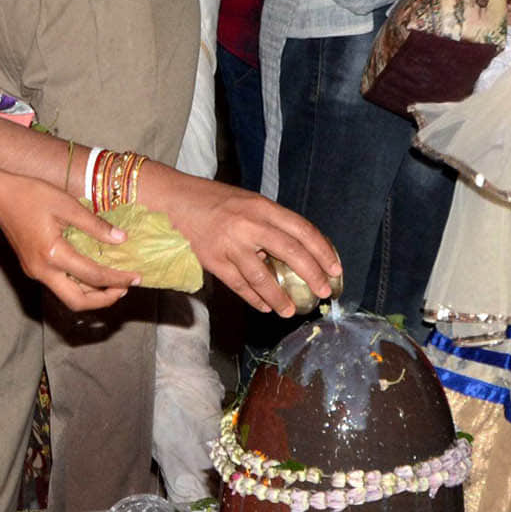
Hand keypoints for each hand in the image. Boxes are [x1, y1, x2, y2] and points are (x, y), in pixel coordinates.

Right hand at [0, 154, 139, 311]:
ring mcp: (34, 272)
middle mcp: (42, 270)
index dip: (118, 278)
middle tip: (125, 288)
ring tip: (113, 284)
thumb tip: (121, 239)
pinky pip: (59, 286)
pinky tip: (92, 274)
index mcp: (53, 254)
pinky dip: (79, 287)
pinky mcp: (32, 269)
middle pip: (77, 302)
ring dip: (91, 297)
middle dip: (104, 300)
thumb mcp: (66, 204)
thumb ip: (95, 225)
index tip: (137, 277)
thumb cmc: (31, 194)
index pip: (93, 276)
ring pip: (67, 298)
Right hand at [146, 165, 341, 312]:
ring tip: (291, 311)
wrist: (175, 201)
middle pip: (289, 252)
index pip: (301, 229)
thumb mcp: (250, 202)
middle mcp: (248, 224)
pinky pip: (238, 284)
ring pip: (262, 276)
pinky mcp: (213, 261)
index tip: (335, 268)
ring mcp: (229, 244)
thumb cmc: (217, 201)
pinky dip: (254, 298)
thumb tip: (302, 249)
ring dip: (280, 297)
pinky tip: (265, 306)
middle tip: (323, 292)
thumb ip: (272, 223)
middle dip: (312, 274)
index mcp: (262, 207)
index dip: (322, 250)